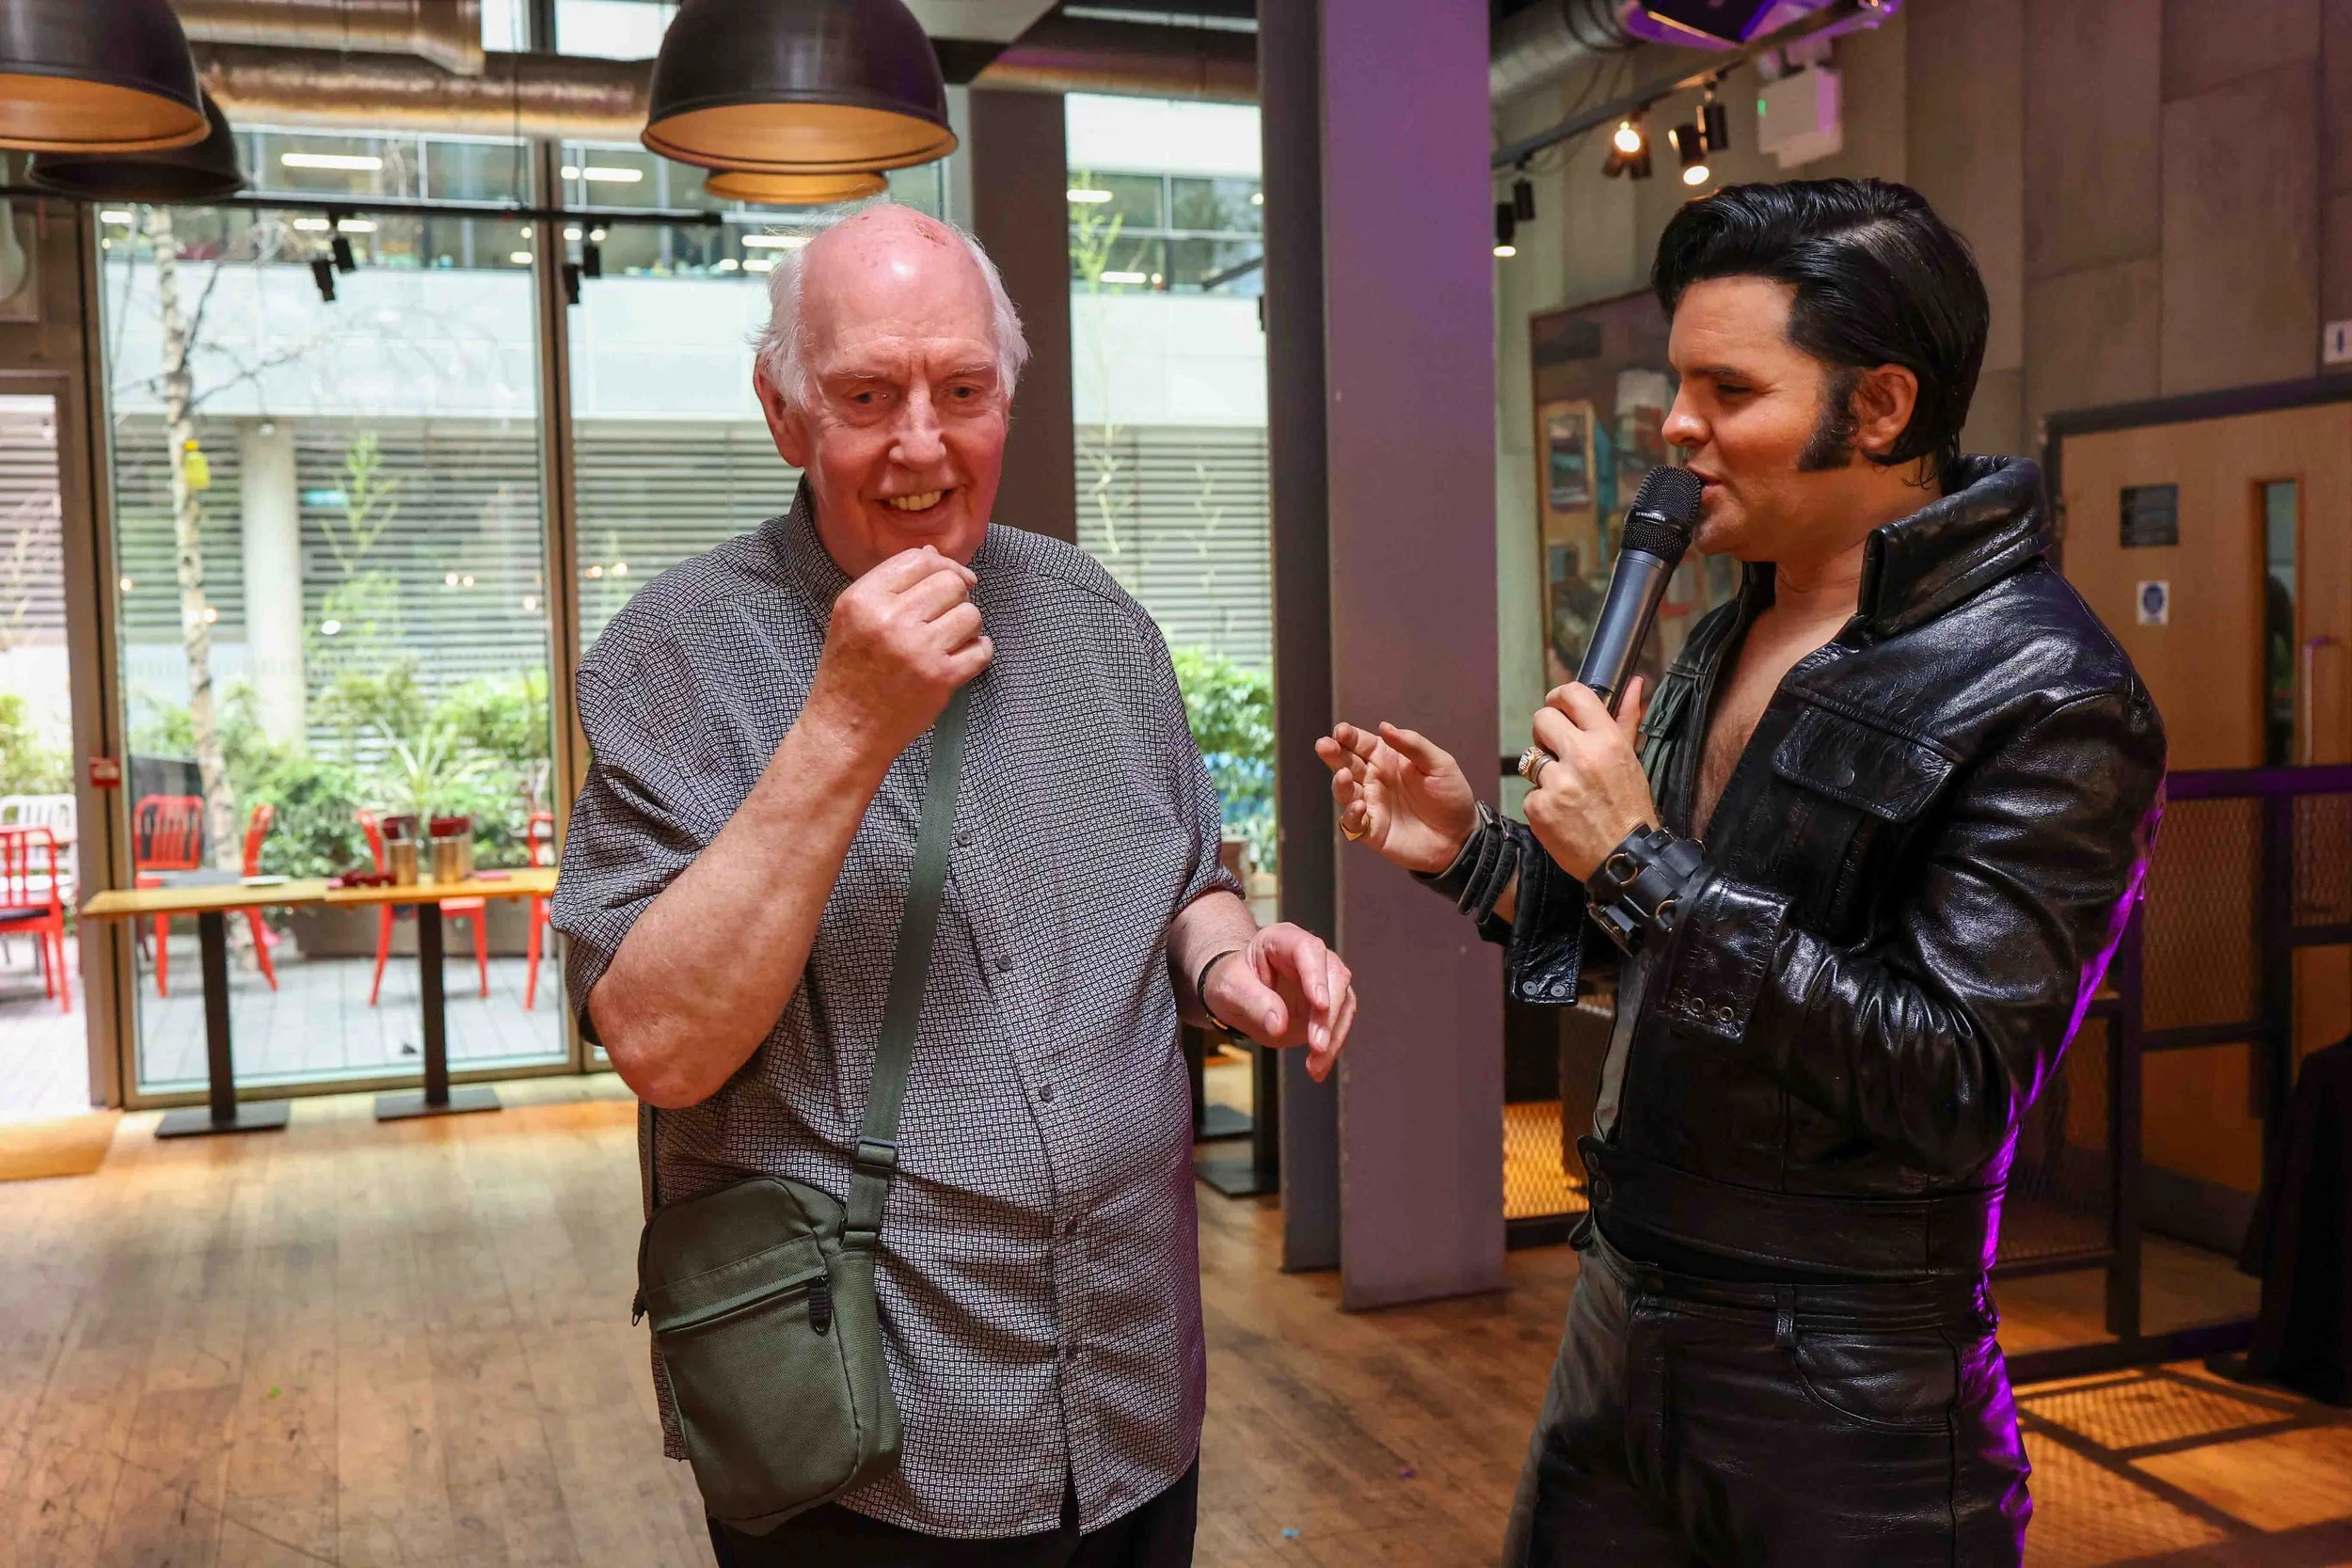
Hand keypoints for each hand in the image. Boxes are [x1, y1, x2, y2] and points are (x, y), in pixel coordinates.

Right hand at [802, 547, 992, 766]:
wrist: (845, 729)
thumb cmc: (848, 672)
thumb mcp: (852, 618)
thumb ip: (890, 584)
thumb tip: (934, 556)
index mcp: (863, 600)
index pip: (918, 561)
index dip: (942, 565)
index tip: (952, 579)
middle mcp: (890, 620)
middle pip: (950, 584)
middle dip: (955, 596)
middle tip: (944, 616)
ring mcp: (918, 650)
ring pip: (971, 614)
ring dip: (967, 625)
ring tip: (949, 640)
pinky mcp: (941, 678)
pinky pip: (982, 649)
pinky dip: (979, 651)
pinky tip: (963, 656)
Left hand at [1203, 923, 1356, 1081]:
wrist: (1236, 995)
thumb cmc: (1230, 982)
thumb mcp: (1229, 989)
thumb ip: (1253, 1002)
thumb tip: (1279, 1024)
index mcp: (1283, 940)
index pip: (1308, 950)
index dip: (1316, 976)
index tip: (1319, 1005)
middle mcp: (1310, 956)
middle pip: (1335, 977)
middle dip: (1329, 1014)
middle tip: (1317, 1046)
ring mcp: (1324, 979)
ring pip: (1344, 1002)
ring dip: (1334, 1036)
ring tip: (1315, 1066)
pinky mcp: (1330, 1004)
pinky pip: (1339, 1024)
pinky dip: (1332, 1047)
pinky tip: (1318, 1068)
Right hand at [1315, 721, 1479, 873]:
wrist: (1461, 836)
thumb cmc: (1451, 796)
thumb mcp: (1440, 764)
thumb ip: (1413, 745)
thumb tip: (1384, 726)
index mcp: (1388, 759)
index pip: (1361, 743)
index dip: (1349, 736)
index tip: (1341, 731)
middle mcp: (1374, 780)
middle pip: (1346, 763)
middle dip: (1333, 754)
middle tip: (1324, 746)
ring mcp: (1371, 805)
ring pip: (1345, 792)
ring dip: (1340, 783)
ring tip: (1344, 776)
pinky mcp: (1372, 830)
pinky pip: (1353, 823)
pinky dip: (1351, 815)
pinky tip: (1360, 806)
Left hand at [1523, 679, 1658, 880]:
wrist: (1625, 859)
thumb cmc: (1629, 807)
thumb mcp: (1631, 760)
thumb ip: (1626, 719)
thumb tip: (1635, 683)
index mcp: (1606, 740)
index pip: (1573, 694)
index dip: (1559, 697)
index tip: (1558, 707)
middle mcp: (1580, 756)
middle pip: (1542, 719)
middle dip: (1547, 733)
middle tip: (1560, 753)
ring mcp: (1557, 783)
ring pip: (1532, 758)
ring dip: (1544, 771)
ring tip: (1567, 789)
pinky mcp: (1539, 808)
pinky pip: (1530, 792)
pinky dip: (1541, 803)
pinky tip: (1562, 813)